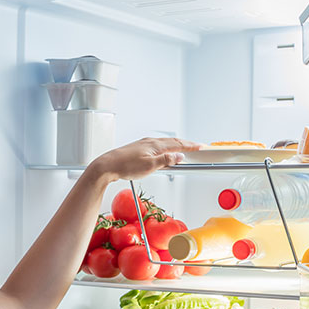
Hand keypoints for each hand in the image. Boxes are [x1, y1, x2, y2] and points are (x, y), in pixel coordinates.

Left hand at [83, 137, 201, 183]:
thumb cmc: (126, 166)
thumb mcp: (150, 166)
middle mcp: (151, 142)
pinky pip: (158, 147)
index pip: (178, 144)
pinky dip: (166, 149)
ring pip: (165, 144)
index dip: (191, 146)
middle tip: (197, 148)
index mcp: (156, 145)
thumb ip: (166, 161)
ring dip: (177, 146)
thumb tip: (179, 157)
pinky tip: (165, 154)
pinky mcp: (139, 149)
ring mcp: (144, 144)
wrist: (108, 166)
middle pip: (173, 142)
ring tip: (184, 151)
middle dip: (186, 145)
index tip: (201, 147)